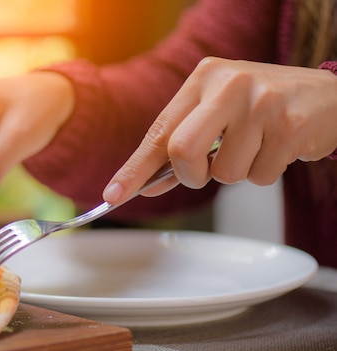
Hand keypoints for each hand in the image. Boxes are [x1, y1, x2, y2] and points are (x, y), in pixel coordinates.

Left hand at [103, 57, 336, 203]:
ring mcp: (261, 103)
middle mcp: (229, 84)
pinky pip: (258, 177)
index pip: (159, 131)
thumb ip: (183, 142)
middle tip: (206, 169)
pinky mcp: (289, 126)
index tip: (114, 194)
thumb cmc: (264, 105)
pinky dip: (264, 172)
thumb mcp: (217, 112)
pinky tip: (277, 147)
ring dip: (237, 172)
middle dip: (191, 174)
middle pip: (182, 152)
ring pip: (224, 173)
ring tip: (256, 145)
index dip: (134, 168)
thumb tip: (149, 181)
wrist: (327, 97)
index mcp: (204, 77)